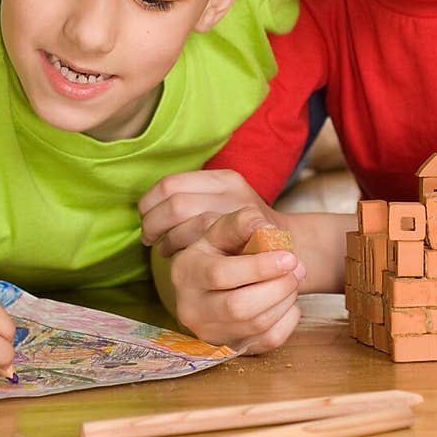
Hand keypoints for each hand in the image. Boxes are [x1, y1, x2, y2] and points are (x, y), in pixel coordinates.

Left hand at [139, 168, 275, 255]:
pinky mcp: (244, 240)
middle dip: (153, 224)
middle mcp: (232, 193)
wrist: (290, 250)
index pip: (171, 184)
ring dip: (167, 241)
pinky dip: (183, 253)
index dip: (150, 202)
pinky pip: (201, 246)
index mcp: (224, 179)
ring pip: (187, 226)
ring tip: (164, 249)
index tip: (146, 216)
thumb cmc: (245, 230)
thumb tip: (145, 209)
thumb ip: (194, 199)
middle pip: (175, 204)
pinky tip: (182, 257)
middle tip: (149, 237)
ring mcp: (239, 216)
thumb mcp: (225, 202)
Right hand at [169, 206, 305, 352]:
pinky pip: (268, 341)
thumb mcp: (228, 228)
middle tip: (297, 268)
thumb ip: (243, 222)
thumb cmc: (229, 247)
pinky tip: (287, 301)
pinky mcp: (232, 347)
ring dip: (285, 300)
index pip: (220, 275)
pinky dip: (288, 320)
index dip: (259, 267)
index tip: (288, 257)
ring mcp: (210, 332)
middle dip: (277, 286)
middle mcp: (190, 307)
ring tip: (292, 279)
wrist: (230, 273)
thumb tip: (266, 229)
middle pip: (238, 307)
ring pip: (256, 325)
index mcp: (185, 271)